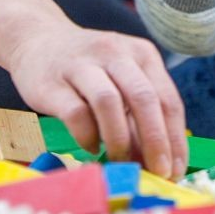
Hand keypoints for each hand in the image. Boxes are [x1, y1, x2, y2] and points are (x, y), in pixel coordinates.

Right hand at [6, 18, 187, 178]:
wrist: (38, 41)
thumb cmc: (91, 68)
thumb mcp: (123, 78)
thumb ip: (140, 113)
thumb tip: (158, 160)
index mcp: (142, 54)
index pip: (167, 98)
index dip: (175, 138)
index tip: (175, 169)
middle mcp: (116, 53)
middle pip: (143, 98)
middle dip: (155, 140)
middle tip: (157, 172)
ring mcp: (82, 65)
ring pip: (109, 102)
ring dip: (119, 139)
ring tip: (121, 161)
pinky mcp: (53, 82)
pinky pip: (75, 113)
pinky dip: (87, 136)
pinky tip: (91, 147)